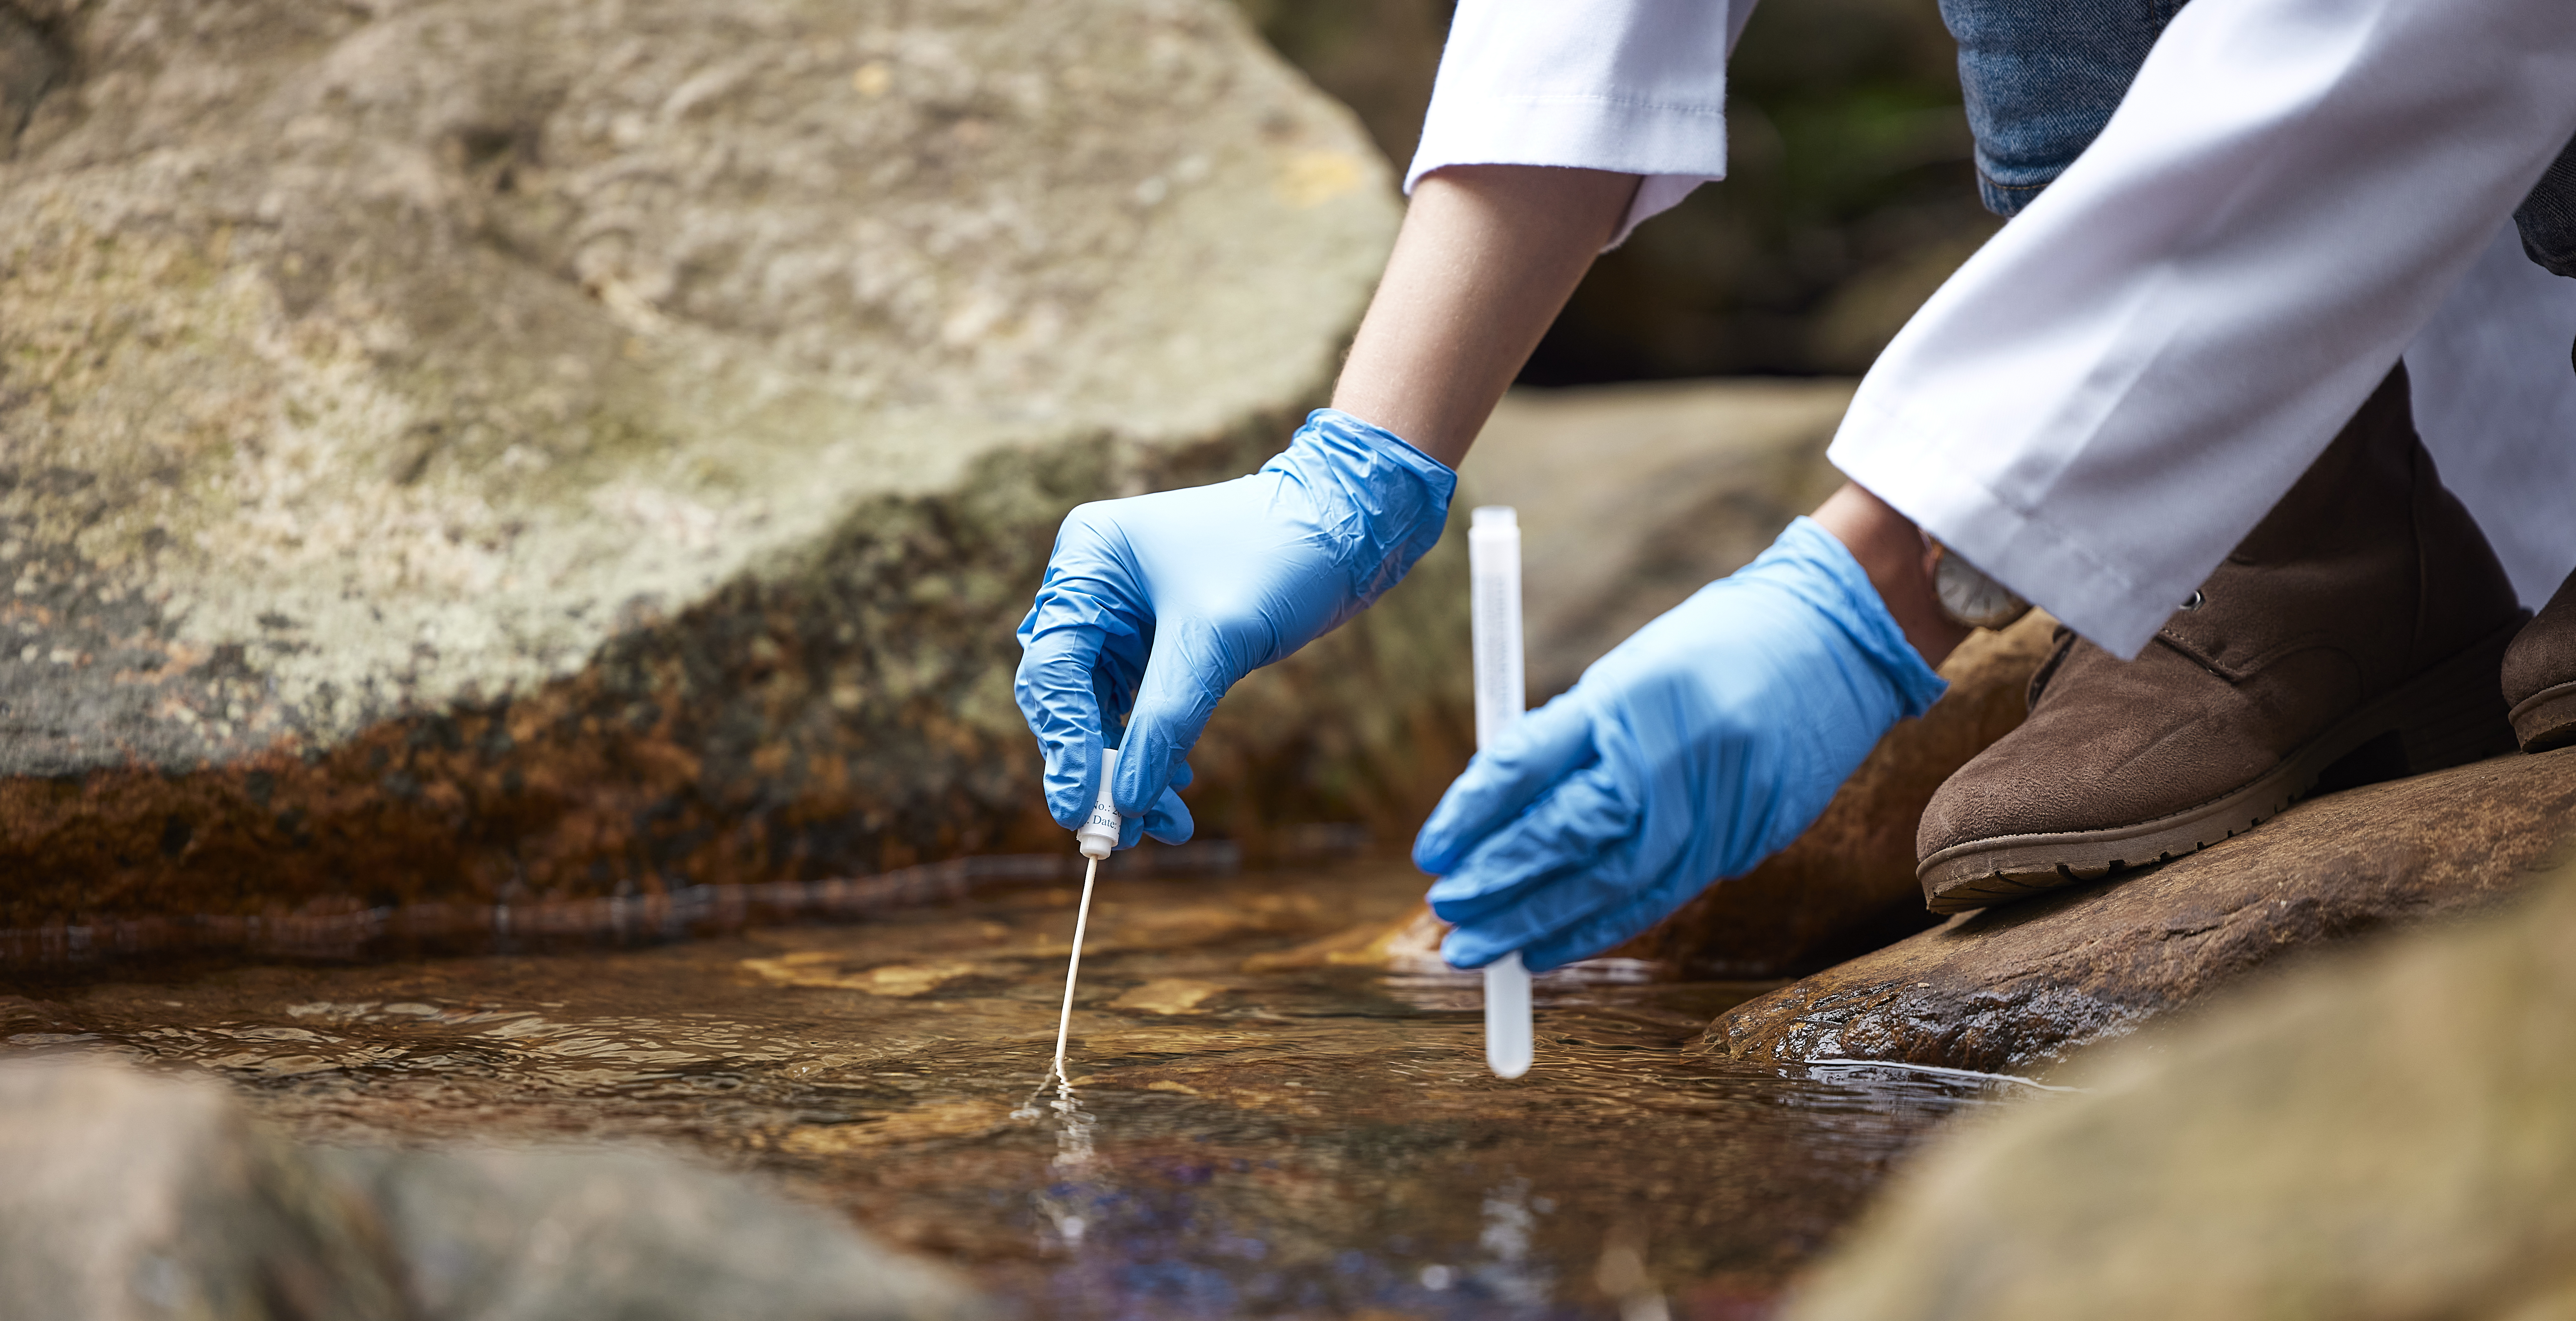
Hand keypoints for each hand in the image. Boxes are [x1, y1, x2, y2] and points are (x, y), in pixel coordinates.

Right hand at [1015, 410, 1455, 846]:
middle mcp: (1095, 585)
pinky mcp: (1159, 638)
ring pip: (1104, 710)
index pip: (1053, 669)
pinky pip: (1140, 705)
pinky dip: (1155, 746)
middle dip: (1098, 766)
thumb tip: (1126, 801)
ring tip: (1165, 825)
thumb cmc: (1280, 557)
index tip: (1078, 811)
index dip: (1063, 744)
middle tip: (1120, 836)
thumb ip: (1165, 719)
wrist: (1346, 525)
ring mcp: (1125, 614)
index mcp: (1087, 561)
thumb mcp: (1216, 641)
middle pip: (1070, 696)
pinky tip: (1176, 785)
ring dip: (1130, 768)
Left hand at [1413, 517, 1947, 969]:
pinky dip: (1597, 929)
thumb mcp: (1627, 674)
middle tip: (1445, 911)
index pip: (1527, 764)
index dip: (1471, 814)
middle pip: (1567, 835)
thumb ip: (1565, 742)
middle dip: (1498, 881)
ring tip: (1480, 949)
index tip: (1430, 851)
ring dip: (1538, 924)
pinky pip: (1658, 897)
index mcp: (1627, 694)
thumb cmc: (1710, 648)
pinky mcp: (1748, 838)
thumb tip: (1489, 816)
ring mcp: (1716, 802)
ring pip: (1612, 884)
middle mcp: (1670, 753)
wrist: (1835, 641)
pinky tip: (1548, 950)